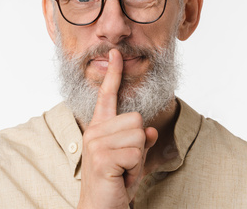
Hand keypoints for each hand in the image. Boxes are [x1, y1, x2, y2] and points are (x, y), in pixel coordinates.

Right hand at [77, 49, 157, 208]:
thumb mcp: (130, 158)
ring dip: (138, 158)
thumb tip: (151, 132)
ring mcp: (97, 143)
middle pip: (136, 119)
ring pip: (139, 135)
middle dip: (139, 144)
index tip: (116, 53)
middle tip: (125, 164)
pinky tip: (122, 178)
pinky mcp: (103, 157)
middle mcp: (95, 131)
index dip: (114, 74)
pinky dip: (136, 169)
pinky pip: (137, 153)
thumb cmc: (114, 182)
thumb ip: (139, 142)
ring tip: (123, 171)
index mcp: (99, 128)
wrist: (100, 208)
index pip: (107, 95)